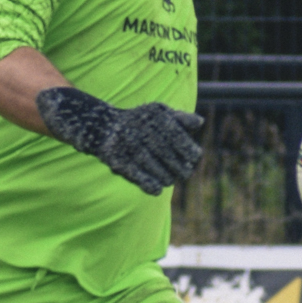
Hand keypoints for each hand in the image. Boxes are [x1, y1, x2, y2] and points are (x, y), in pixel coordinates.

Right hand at [36, 85, 203, 193]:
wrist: (101, 126)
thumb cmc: (138, 121)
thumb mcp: (158, 113)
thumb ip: (179, 118)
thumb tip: (199, 122)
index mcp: (153, 117)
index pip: (177, 136)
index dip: (188, 150)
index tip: (194, 158)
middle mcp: (139, 129)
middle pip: (167, 154)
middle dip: (179, 167)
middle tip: (185, 173)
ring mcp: (127, 145)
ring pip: (153, 166)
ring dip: (166, 176)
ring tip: (171, 179)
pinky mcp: (116, 159)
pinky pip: (136, 175)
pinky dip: (148, 184)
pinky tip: (157, 189)